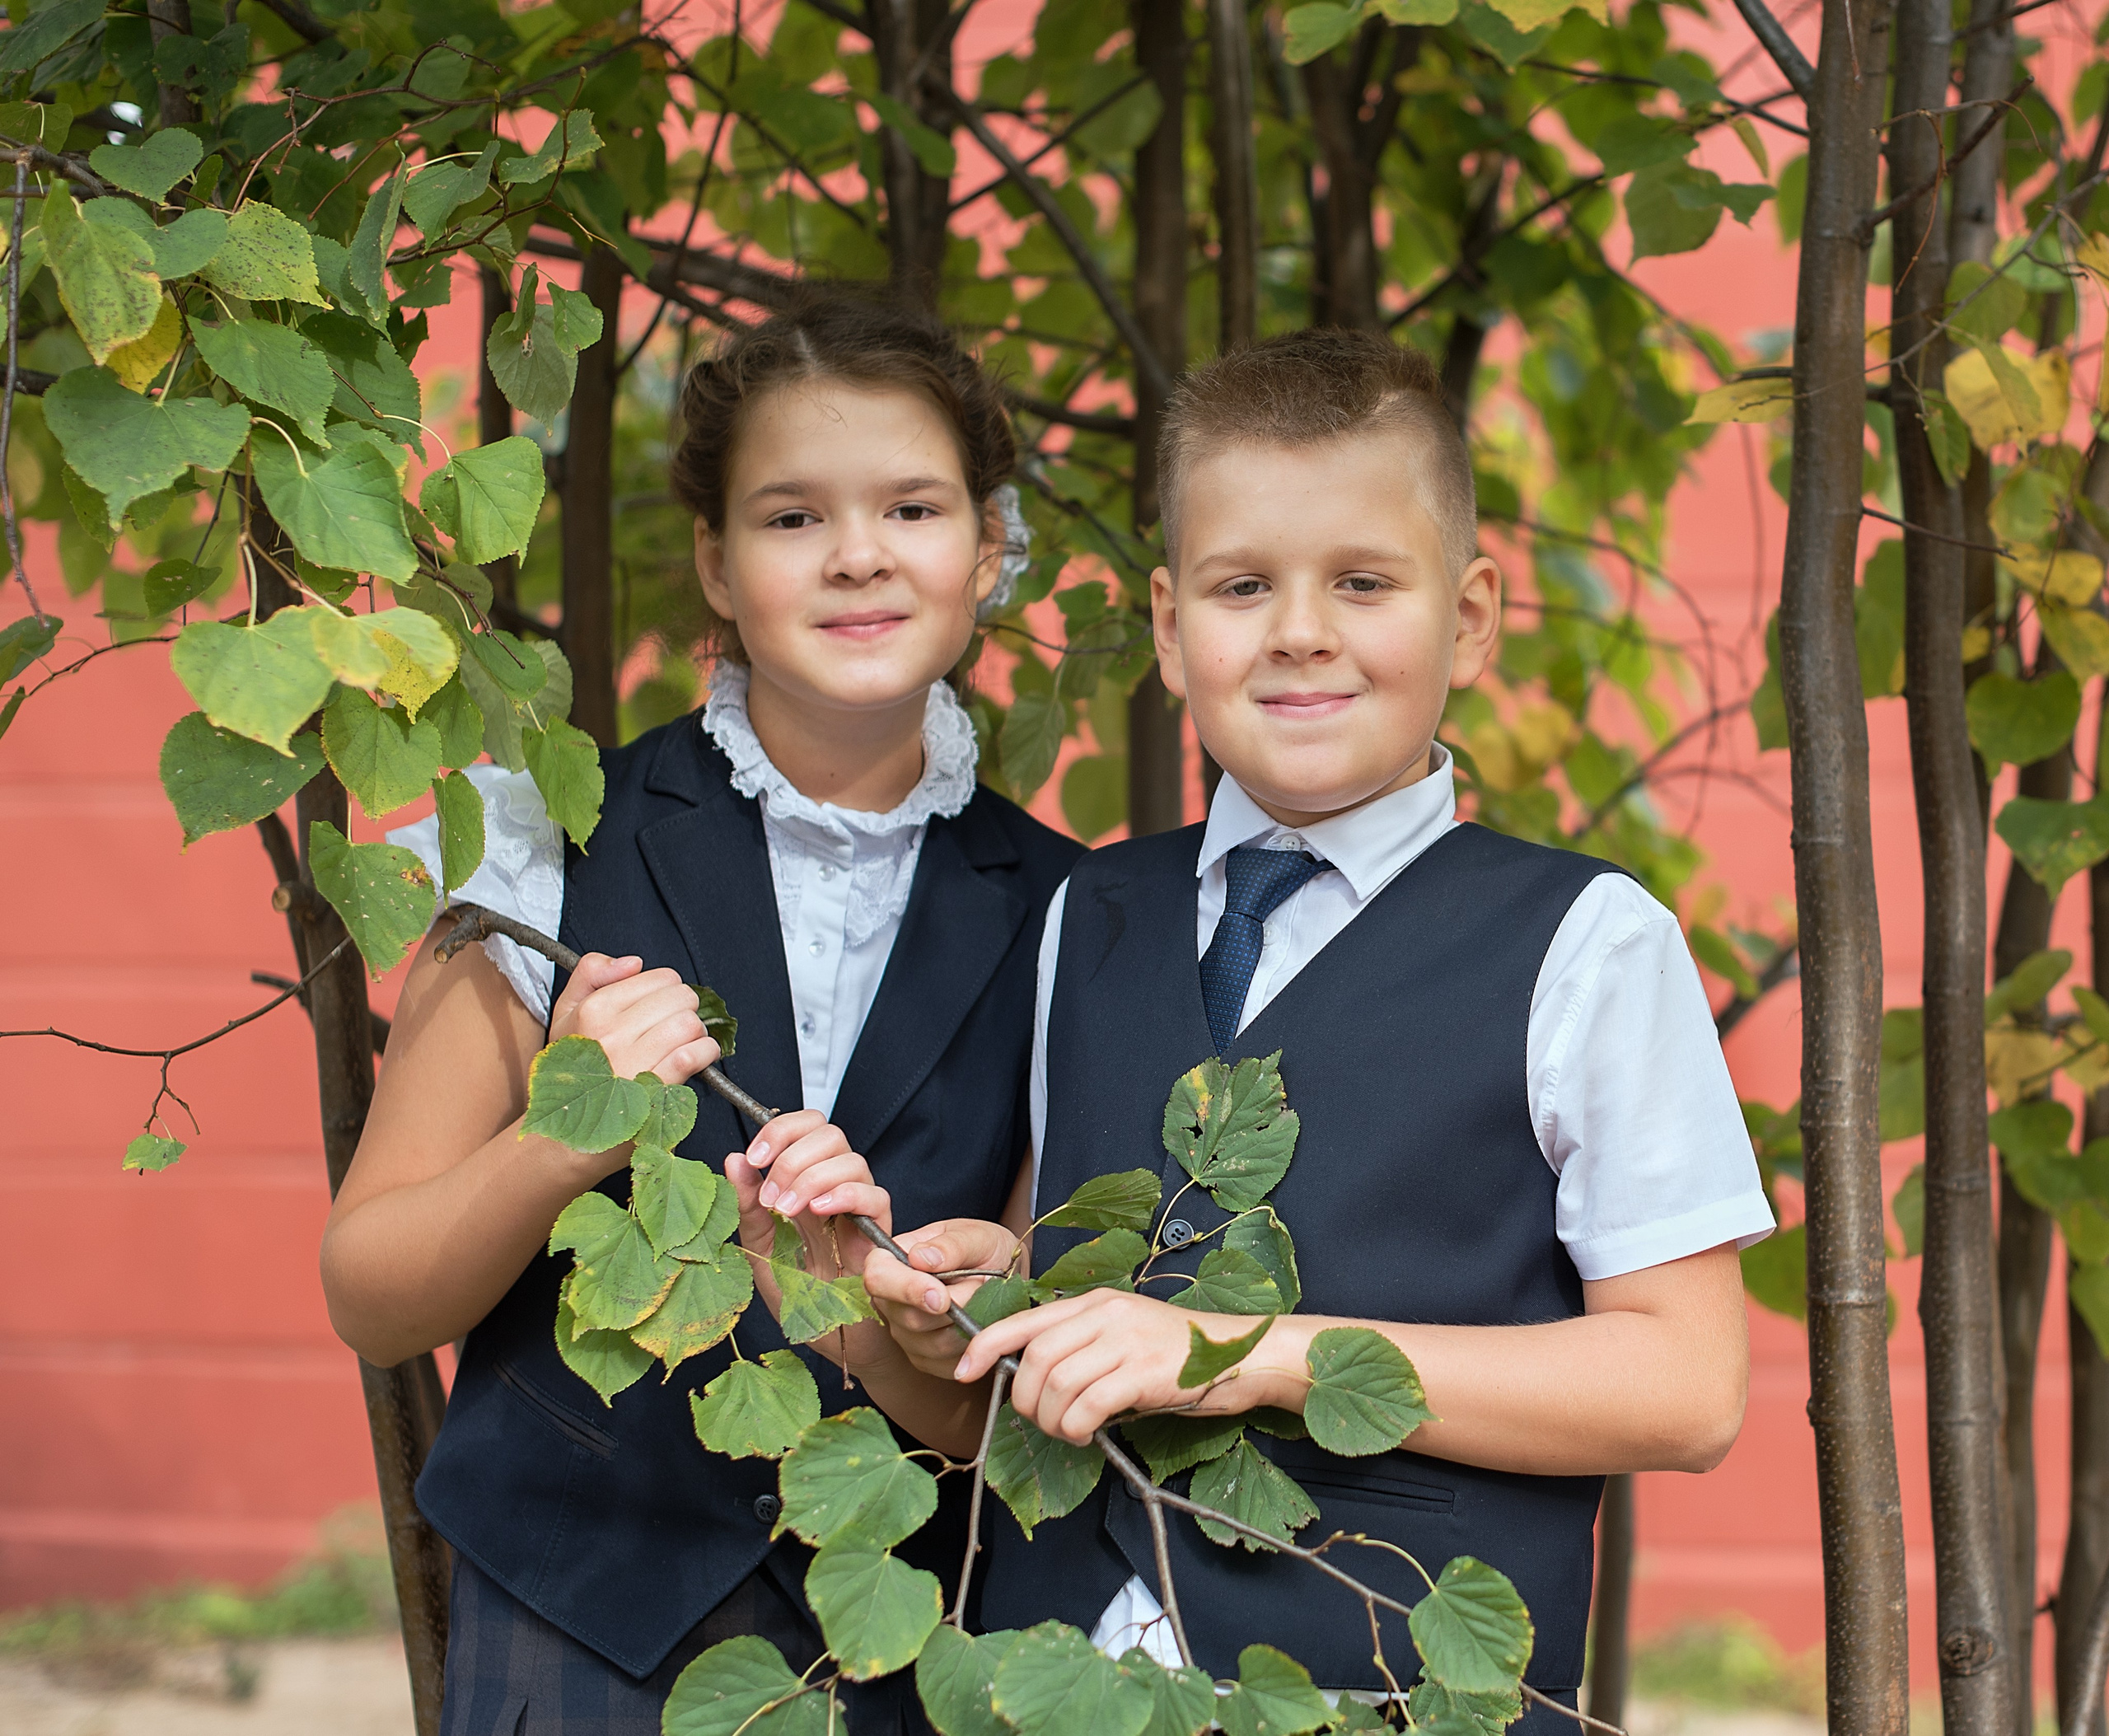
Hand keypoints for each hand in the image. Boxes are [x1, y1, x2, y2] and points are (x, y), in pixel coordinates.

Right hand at [537, 955, 720, 1182]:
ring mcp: (634, 1061)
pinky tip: (698, 1058)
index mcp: (593, 1009)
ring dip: (697, 1033)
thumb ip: (591, 975)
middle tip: (675, 1027)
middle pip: (681, 997)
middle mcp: (612, 1032)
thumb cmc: (571, 1075)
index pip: (660, 978)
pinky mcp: (654, 1089)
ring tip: (684, 1044)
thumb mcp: (565, 1016)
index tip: (661, 1009)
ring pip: (691, 1023)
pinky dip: (706, 1053)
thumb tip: (634, 962)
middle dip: (685, 1009)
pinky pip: (695, 1054)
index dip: (667, 992)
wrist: (565, 1138)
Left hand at [726, 1112, 896, 1370]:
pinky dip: (845, 1195)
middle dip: (793, 1156)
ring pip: (852, 1160)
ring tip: (787, 1212)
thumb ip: (747, 1207)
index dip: (781, 1129)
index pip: (806, 1127)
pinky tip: (818, 1212)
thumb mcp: (760, 1250)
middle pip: (830, 1133)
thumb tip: (734, 1160)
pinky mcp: (880, 1231)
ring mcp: (860, 1207)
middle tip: (771, 1197)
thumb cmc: (800, 1297)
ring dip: (812, 1178)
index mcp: (806, 1182)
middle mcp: (835, 1187)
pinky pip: (875, 1196)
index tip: (754, 1157)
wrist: (831, 1339)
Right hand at [862, 1218, 1021, 1381]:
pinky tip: (981, 1321)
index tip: (942, 1295)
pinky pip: (950, 1361)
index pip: (878, 1277)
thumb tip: (921, 1258)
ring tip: (982, 1299)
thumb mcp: (977, 1236)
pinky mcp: (926, 1359)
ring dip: (968, 1323)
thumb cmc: (985, 1250)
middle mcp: (891, 1301)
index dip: (906, 1288)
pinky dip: (973, 1344)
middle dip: (954, 1305)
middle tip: (981, 1284)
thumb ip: (951, 1245)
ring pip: (934, 1344)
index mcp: (894, 1261)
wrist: (1005, 1277)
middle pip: (908, 1317)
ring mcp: (906, 1334)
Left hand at [953, 1289, 1284, 1444]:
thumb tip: (1033, 1378)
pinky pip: (1087, 1405)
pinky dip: (1076, 1427)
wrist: (1241, 1354)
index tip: (963, 1371)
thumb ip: (1082, 1346)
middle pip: (1035, 1357)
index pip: (1024, 1320)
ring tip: (1066, 1430)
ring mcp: (1126, 1341)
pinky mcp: (1144, 1373)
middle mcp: (1106, 1314)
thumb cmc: (1179, 1353)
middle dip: (1023, 1398)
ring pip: (1056, 1383)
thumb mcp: (1124, 1334)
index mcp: (1096, 1302)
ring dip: (1049, 1419)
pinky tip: (1087, 1434)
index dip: (985, 1346)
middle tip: (1037, 1419)